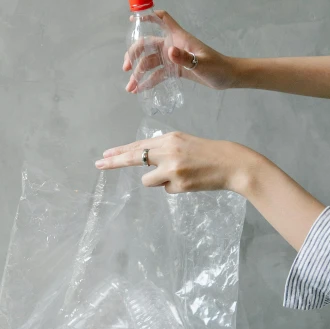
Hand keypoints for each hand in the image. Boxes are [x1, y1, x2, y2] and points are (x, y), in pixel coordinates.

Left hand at [95, 131, 251, 194]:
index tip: (104, 155)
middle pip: (134, 158)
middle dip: (115, 162)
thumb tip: (144, 161)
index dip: (120, 151)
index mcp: (169, 139)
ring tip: (180, 175)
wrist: (232, 164)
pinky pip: (166, 189)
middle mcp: (168, 151)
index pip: (138, 145)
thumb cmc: (208, 154)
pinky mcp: (179, 184)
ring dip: (158, 181)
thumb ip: (164, 150)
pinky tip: (190, 181)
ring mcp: (172, 169)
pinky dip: (174, 188)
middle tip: (98, 164)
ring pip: (149, 181)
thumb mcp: (184, 143)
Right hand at [124, 11, 237, 93]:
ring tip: (130, 88)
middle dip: (134, 54)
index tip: (133, 20)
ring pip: (150, 62)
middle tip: (126, 68)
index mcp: (179, 38)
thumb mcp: (202, 64)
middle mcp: (172, 45)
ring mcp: (172, 58)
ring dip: (138, 73)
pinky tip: (139, 90)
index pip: (162, 19)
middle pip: (148, 44)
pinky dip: (148, 82)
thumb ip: (186, 58)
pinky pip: (157, 74)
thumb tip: (169, 52)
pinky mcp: (174, 70)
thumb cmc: (217, 67)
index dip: (148, 16)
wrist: (227, 77)